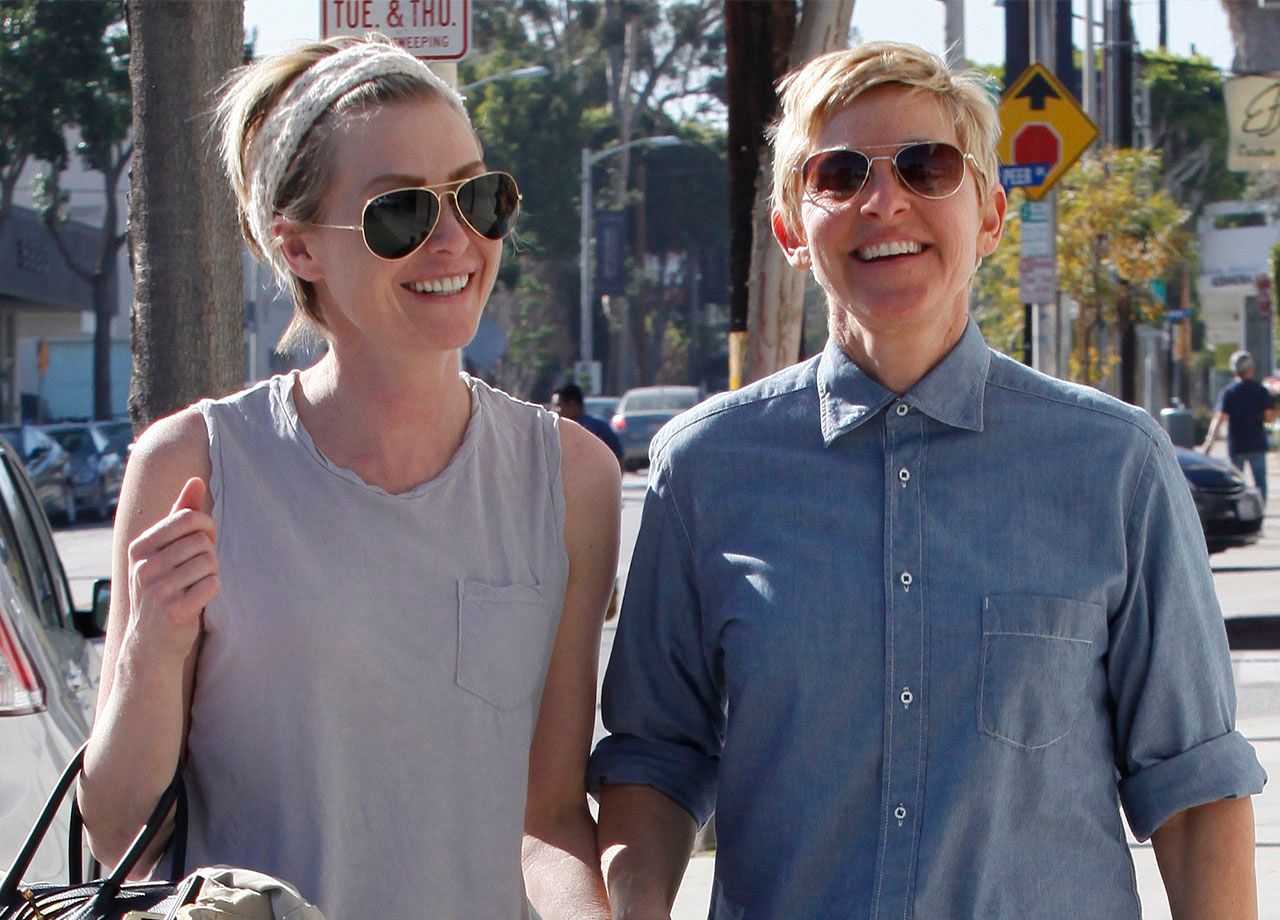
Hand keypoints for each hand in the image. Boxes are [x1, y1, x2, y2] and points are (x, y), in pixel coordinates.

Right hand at [125, 477, 218, 660]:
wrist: (150, 642)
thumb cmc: (165, 587)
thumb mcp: (166, 550)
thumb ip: (181, 515)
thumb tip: (197, 480)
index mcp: (140, 547)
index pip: (187, 518)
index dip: (206, 527)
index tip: (203, 541)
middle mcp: (143, 566)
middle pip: (201, 540)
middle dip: (209, 552)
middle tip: (199, 568)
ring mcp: (157, 590)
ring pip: (209, 562)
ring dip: (210, 572)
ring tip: (195, 585)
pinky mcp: (174, 610)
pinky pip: (212, 584)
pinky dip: (212, 590)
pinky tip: (197, 600)